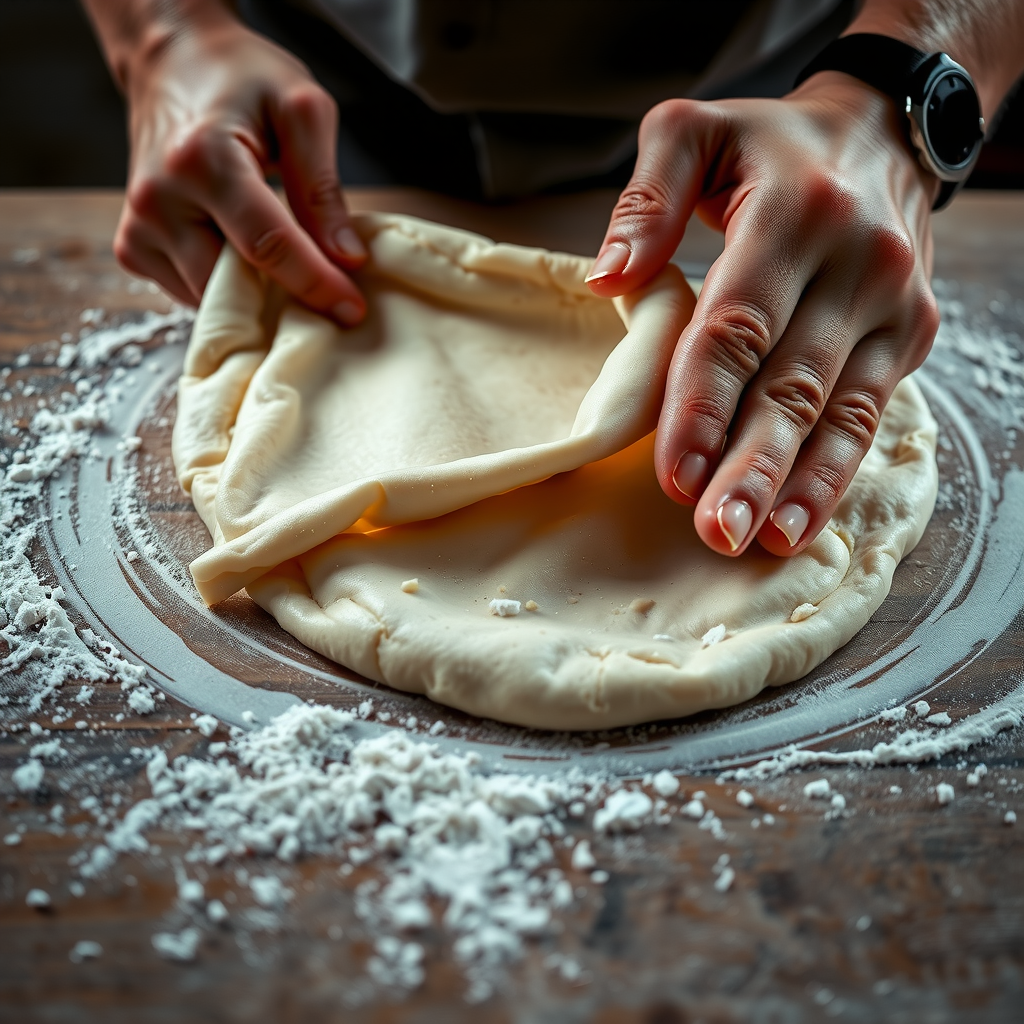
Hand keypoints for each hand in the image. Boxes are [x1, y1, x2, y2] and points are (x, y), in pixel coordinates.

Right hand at [115, 16, 365, 321]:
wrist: (172, 63)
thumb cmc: (241, 79)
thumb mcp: (301, 110)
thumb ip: (323, 188)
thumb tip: (346, 259)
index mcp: (202, 159)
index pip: (267, 245)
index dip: (315, 283)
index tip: (352, 309)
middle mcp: (158, 200)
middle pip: (234, 285)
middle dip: (286, 297)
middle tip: (329, 291)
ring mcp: (138, 229)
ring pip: (211, 300)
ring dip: (256, 297)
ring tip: (287, 267)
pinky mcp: (132, 249)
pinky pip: (191, 294)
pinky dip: (225, 288)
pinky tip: (245, 257)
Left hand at [587, 73, 939, 556]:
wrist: (882, 132)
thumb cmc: (770, 145)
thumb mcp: (694, 132)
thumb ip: (645, 198)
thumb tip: (607, 279)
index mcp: (792, 214)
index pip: (738, 327)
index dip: (703, 405)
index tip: (673, 474)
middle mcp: (855, 263)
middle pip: (791, 383)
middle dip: (750, 465)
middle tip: (714, 530)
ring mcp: (893, 303)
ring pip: (838, 410)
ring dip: (796, 484)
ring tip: (757, 541)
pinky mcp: (911, 334)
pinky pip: (869, 414)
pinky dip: (834, 471)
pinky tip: (800, 520)